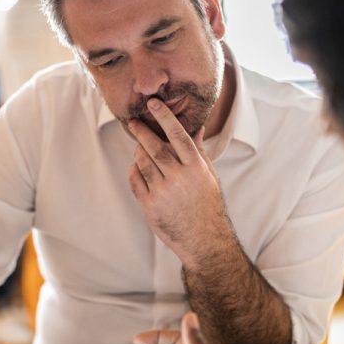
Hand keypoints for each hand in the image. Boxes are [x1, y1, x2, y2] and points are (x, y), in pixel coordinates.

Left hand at [128, 98, 231, 261]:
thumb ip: (199, 151)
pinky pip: (135, 180)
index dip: (164, 117)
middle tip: (134, 122)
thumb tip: (197, 127)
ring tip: (139, 146)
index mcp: (195, 168)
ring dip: (138, 151)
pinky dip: (134, 170)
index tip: (153, 104)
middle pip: (154, 147)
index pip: (177, 135)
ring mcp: (162, 192)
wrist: (204, 240)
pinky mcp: (149, 206)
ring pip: (142, 162)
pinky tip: (137, 167)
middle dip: (142, 131)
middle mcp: (178, 178)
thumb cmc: (208, 205)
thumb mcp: (209, 176)